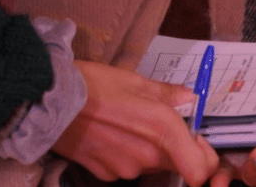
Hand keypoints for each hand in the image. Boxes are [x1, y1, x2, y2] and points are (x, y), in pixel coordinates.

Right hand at [52, 60, 217, 184]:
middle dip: (176, 150)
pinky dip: (125, 156)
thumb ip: (170, 94)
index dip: (205, 161)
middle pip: (176, 165)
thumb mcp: (139, 82)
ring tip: (130, 126)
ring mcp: (124, 168)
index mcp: (163, 130)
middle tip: (160, 126)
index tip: (200, 145)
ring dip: (149, 151)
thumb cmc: (96, 86)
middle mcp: (147, 155)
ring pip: (150, 166)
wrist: (50, 102)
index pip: (200, 170)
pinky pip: (126, 168)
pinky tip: (112, 136)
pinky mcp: (103, 174)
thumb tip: (190, 98)